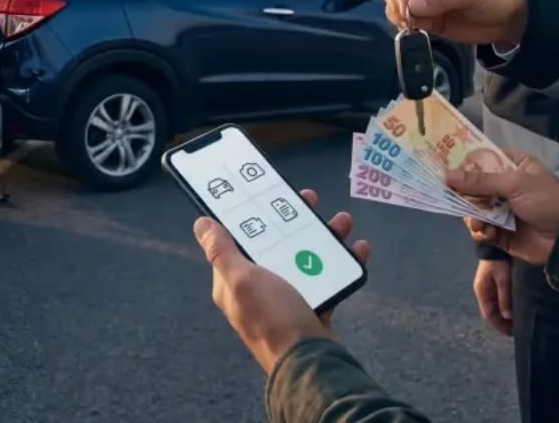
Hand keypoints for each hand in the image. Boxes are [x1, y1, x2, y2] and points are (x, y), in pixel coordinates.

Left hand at [193, 189, 370, 373]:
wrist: (311, 363)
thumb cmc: (273, 319)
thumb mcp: (242, 281)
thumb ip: (221, 252)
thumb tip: (200, 224)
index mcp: (234, 282)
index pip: (238, 240)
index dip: (251, 216)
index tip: (269, 195)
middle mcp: (258, 289)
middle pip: (275, 244)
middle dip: (295, 221)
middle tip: (311, 200)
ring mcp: (286, 298)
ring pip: (304, 256)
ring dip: (324, 236)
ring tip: (342, 222)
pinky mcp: (311, 307)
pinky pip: (326, 277)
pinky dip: (341, 262)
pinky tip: (358, 250)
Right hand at [384, 0, 526, 45]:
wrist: (511, 18)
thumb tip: (410, 7)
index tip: (405, 10)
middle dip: (397, 5)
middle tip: (406, 21)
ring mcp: (427, 1)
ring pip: (399, 7)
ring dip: (399, 17)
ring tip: (411, 27)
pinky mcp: (430, 19)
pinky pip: (411, 22)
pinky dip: (408, 28)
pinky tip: (415, 32)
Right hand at [446, 150, 558, 264]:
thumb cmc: (545, 201)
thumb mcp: (514, 184)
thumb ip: (480, 181)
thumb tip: (445, 175)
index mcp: (511, 166)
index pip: (480, 160)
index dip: (462, 165)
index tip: (445, 171)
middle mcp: (503, 186)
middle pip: (471, 186)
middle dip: (464, 196)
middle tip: (455, 201)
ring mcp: (500, 209)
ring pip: (471, 209)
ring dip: (473, 217)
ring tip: (481, 225)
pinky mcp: (498, 231)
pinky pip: (479, 229)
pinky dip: (480, 232)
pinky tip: (488, 234)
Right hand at [473, 259, 512, 335]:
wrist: (495, 245)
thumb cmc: (499, 262)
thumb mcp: (502, 279)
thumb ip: (504, 297)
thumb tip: (507, 316)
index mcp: (482, 292)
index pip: (488, 315)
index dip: (499, 326)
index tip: (512, 333)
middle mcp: (482, 291)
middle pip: (491, 313)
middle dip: (502, 323)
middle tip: (517, 330)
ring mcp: (486, 287)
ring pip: (494, 307)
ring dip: (503, 316)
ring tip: (516, 322)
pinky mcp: (492, 283)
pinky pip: (497, 300)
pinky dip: (504, 307)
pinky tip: (513, 309)